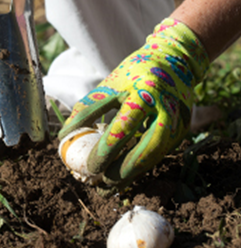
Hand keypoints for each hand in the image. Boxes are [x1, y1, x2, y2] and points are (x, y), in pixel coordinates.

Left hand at [59, 18, 208, 196]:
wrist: (175, 60)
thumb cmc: (135, 72)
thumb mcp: (111, 84)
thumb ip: (89, 108)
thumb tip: (65, 135)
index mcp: (143, 92)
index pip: (121, 128)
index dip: (104, 150)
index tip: (88, 167)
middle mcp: (164, 107)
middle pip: (144, 146)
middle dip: (120, 169)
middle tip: (99, 182)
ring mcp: (177, 119)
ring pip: (154, 155)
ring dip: (132, 174)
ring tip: (111, 187)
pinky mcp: (183, 129)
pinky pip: (160, 154)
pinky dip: (142, 166)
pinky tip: (126, 175)